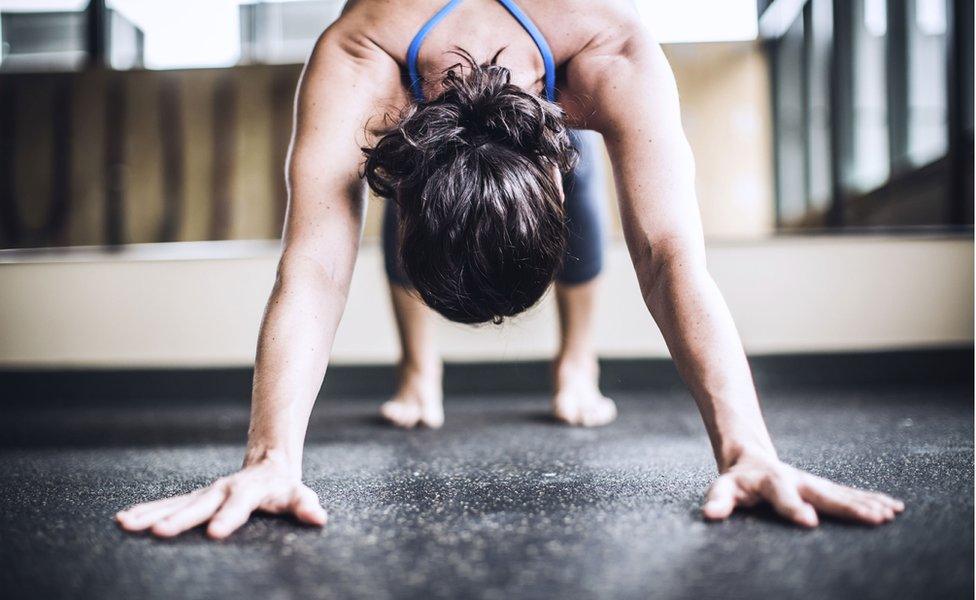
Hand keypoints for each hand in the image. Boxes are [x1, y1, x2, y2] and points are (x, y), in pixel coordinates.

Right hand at [115, 456, 326, 538]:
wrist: (267, 463)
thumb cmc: (284, 487)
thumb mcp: (298, 496)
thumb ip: (305, 506)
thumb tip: (318, 517)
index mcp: (249, 491)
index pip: (239, 506)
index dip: (229, 518)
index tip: (215, 533)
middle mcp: (222, 490)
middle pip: (199, 505)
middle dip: (179, 519)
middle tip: (157, 532)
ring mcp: (206, 493)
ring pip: (176, 503)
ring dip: (151, 513)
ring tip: (126, 523)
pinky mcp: (193, 498)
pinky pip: (167, 505)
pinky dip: (146, 511)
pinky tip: (123, 520)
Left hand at [702, 452, 903, 526]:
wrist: (751, 459)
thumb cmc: (736, 481)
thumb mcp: (723, 489)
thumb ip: (718, 501)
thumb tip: (710, 515)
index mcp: (771, 482)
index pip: (783, 497)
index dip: (794, 508)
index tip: (809, 522)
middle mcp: (797, 480)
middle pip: (824, 494)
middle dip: (848, 506)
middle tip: (873, 518)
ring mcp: (813, 483)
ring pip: (842, 493)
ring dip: (867, 504)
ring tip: (889, 514)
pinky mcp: (824, 487)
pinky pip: (850, 494)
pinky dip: (872, 500)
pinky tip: (894, 508)